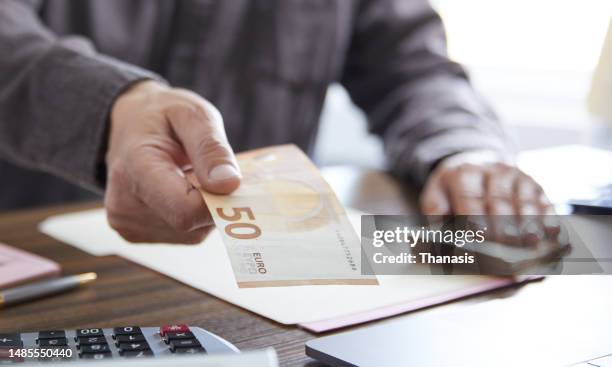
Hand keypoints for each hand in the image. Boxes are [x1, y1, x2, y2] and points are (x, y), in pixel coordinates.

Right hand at [105, 80, 240, 243]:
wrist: (127, 125)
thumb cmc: (161, 116)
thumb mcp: (193, 115)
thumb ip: (211, 148)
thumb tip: (230, 184)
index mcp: (136, 169)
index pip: (186, 210)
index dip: (218, 201)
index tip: (230, 179)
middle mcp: (125, 205)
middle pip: (192, 223)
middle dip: (214, 201)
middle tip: (212, 172)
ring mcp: (128, 224)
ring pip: (192, 233)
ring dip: (204, 209)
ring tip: (192, 177)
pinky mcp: (134, 234)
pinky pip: (183, 235)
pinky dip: (193, 216)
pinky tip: (183, 190)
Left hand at [420, 152, 556, 245]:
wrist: (476, 163)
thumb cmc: (454, 189)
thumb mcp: (436, 196)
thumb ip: (435, 217)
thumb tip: (433, 240)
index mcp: (464, 173)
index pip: (470, 198)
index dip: (475, 219)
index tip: (479, 239)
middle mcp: (493, 171)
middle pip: (499, 201)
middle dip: (502, 227)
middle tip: (505, 249)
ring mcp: (517, 176)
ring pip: (524, 201)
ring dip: (528, 224)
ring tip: (529, 244)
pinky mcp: (535, 185)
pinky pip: (544, 201)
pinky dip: (548, 218)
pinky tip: (549, 233)